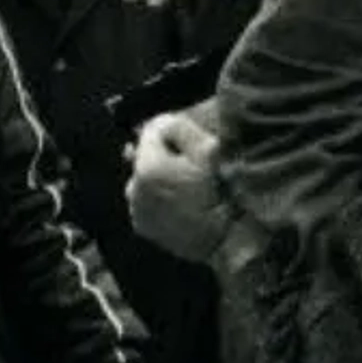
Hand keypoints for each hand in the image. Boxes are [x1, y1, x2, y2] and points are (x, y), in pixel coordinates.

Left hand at [127, 113, 226, 263]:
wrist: (228, 239)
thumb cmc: (221, 191)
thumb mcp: (208, 148)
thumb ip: (179, 127)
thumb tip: (162, 123)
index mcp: (147, 167)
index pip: (150, 131)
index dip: (173, 132)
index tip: (193, 141)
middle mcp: (134, 189)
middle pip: (146, 157)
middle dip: (164, 155)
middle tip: (192, 163)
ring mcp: (137, 210)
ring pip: (145, 180)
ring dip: (160, 177)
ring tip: (187, 184)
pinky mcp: (144, 228)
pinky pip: (147, 202)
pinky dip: (159, 197)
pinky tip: (181, 202)